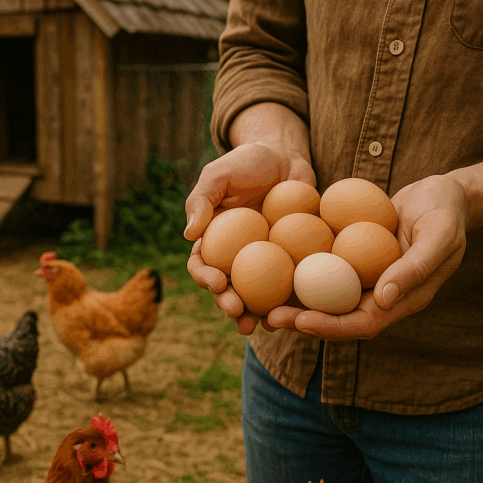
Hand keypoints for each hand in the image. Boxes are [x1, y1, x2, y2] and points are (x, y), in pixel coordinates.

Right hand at [185, 142, 314, 334]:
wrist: (287, 156)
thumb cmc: (248, 161)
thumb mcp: (220, 173)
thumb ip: (202, 199)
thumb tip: (190, 235)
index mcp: (213, 241)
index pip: (201, 265)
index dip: (205, 279)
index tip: (217, 284)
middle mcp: (235, 257)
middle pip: (227, 289)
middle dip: (229, 304)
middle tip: (238, 311)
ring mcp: (264, 262)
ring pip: (256, 296)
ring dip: (254, 314)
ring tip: (260, 325)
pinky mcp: (290, 262)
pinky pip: (287, 286)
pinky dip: (287, 302)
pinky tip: (292, 314)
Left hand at [266, 174, 467, 339]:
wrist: (443, 194)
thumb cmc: (446, 211)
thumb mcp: (439, 234)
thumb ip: (415, 268)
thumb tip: (383, 300)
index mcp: (403, 300)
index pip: (363, 325)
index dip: (331, 327)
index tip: (301, 321)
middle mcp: (380, 298)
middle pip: (337, 319)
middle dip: (303, 322)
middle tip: (269, 317)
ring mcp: (366, 281)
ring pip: (326, 301)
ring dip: (295, 304)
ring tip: (260, 303)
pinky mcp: (353, 263)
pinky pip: (324, 273)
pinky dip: (300, 275)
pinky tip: (271, 267)